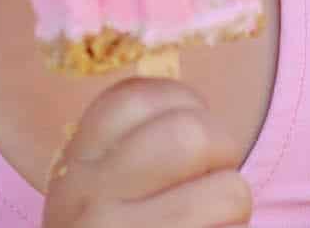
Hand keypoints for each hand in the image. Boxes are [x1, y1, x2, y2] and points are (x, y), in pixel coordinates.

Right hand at [42, 78, 251, 226]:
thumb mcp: (102, 194)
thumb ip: (135, 151)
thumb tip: (193, 105)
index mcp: (73, 166)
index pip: (139, 95)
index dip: (185, 107)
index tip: (186, 143)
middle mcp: (86, 199)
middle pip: (192, 135)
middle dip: (223, 156)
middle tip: (210, 188)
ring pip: (228, 190)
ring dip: (235, 213)